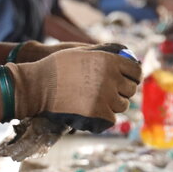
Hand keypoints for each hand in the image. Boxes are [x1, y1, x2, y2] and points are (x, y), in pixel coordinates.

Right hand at [5, 44, 141, 126]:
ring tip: (99, 102)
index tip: (130, 80)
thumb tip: (124, 57)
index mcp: (110, 61)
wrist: (37, 86)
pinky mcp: (99, 114)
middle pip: (130, 89)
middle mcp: (111, 78)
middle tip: (111, 93)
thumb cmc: (56, 67)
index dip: (134, 76)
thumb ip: (104, 56)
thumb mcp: (82, 53)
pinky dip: (105, 117)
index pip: (135, 70)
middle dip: (122, 91)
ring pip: (122, 105)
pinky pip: (112, 118)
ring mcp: (106, 97)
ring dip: (113, 105)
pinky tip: (93, 112)